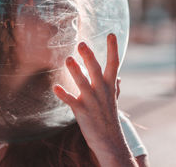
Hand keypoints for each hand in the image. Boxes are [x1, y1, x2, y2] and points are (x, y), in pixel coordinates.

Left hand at [54, 34, 135, 166]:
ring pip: (83, 83)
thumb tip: (120, 78)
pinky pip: (71, 101)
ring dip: (75, 71)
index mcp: (109, 86)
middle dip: (89, 56)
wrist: (110, 141)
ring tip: (68, 59)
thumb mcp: (114, 101)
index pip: (114, 64)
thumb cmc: (109, 118)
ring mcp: (92, 101)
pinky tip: (55, 87)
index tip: (111, 34)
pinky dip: (64, 94)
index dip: (112, 49)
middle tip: (82, 43)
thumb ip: (116, 88)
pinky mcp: (82, 112)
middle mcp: (102, 91)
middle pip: (96, 70)